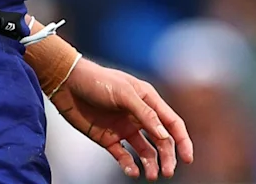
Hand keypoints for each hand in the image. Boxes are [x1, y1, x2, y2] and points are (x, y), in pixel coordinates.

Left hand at [50, 58, 193, 179]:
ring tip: (151, 176)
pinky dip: (129, 165)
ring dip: (150, 164)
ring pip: (145, 151)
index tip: (188, 158)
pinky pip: (123, 155)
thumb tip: (164, 135)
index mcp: (148, 101)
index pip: (172, 123)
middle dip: (167, 157)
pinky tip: (132, 171)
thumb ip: (145, 114)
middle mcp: (139, 116)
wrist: (67, 84)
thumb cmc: (98, 81)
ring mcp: (124, 128)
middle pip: (161, 140)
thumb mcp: (124, 93)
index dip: (183, 140)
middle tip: (168, 173)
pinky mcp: (108, 139)